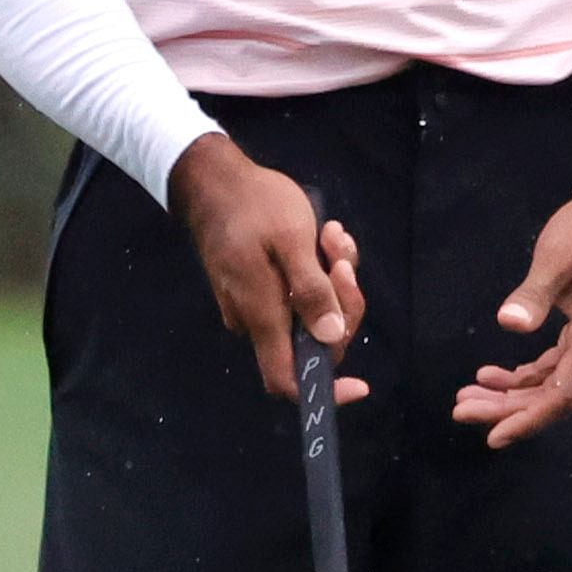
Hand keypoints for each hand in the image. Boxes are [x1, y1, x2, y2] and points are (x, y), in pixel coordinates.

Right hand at [170, 133, 365, 402]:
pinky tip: (321, 237)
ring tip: (331, 235)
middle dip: (340, 303)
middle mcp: (256, 321)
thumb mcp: (291, 240)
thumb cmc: (252, 205)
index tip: (359, 385)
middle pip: (314, 341)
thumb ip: (311, 290)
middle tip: (342, 258)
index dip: (324, 391)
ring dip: (332, 279)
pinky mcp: (258, 288)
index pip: (287, 379)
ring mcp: (255, 305)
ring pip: (310, 312)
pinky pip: (298, 294)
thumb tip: (330, 337)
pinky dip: (317, 272)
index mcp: (262, 315)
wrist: (212, 180)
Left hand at [454, 155, 571, 449]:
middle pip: (556, 396)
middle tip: (461, 410)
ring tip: (469, 396)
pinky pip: (560, 366)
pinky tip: (495, 375)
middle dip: (508, 409)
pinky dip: (528, 376)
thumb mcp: (559, 255)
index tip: (493, 435)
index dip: (528, 418)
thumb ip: (534, 293)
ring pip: (556, 384)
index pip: (564, 393)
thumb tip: (508, 324)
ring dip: (514, 395)